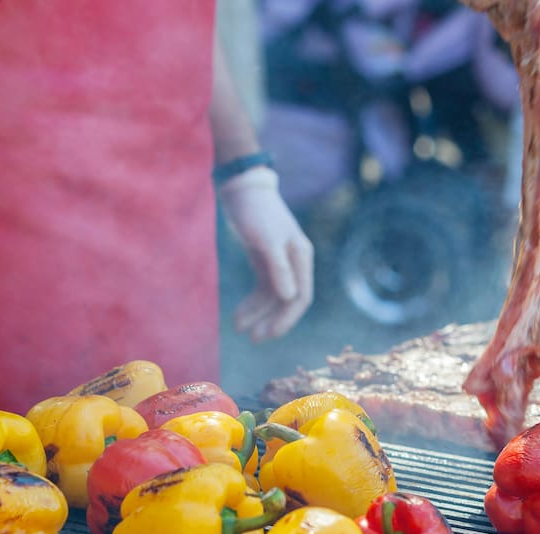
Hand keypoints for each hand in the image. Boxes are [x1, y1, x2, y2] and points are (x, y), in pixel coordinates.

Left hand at [218, 167, 313, 341]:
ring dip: (258, 314)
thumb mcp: (266, 239)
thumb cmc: (255, 211)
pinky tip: (238, 315)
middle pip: (287, 301)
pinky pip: (262, 288)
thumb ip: (279, 268)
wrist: (242, 188)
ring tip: (238, 328)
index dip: (285, 319)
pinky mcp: (265, 261)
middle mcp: (295, 262)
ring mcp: (280, 263)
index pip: (300, 297)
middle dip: (271, 321)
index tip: (268, 334)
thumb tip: (289, 298)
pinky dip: (251, 303)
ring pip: (272, 297)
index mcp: (301, 258)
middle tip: (253, 339)